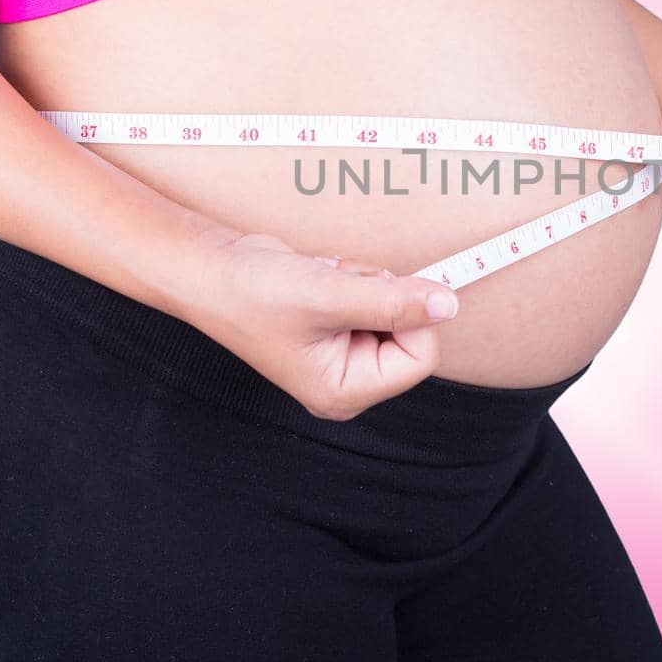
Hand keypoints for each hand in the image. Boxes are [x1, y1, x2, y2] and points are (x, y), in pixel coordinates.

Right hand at [178, 230, 460, 419]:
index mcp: (345, 391)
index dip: (412, 316)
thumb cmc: (255, 293)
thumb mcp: (330, 295)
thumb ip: (394, 302)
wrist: (211, 270)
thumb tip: (449, 304)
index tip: (382, 286)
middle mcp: (348, 381)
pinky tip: (323, 277)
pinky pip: (377, 298)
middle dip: (384, 296)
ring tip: (325, 280)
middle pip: (412, 335)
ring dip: (369, 282)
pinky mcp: (340, 329)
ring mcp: (344, 355)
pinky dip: (358, 278)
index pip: (419, 358)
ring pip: (396, 310)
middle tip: (342, 283)